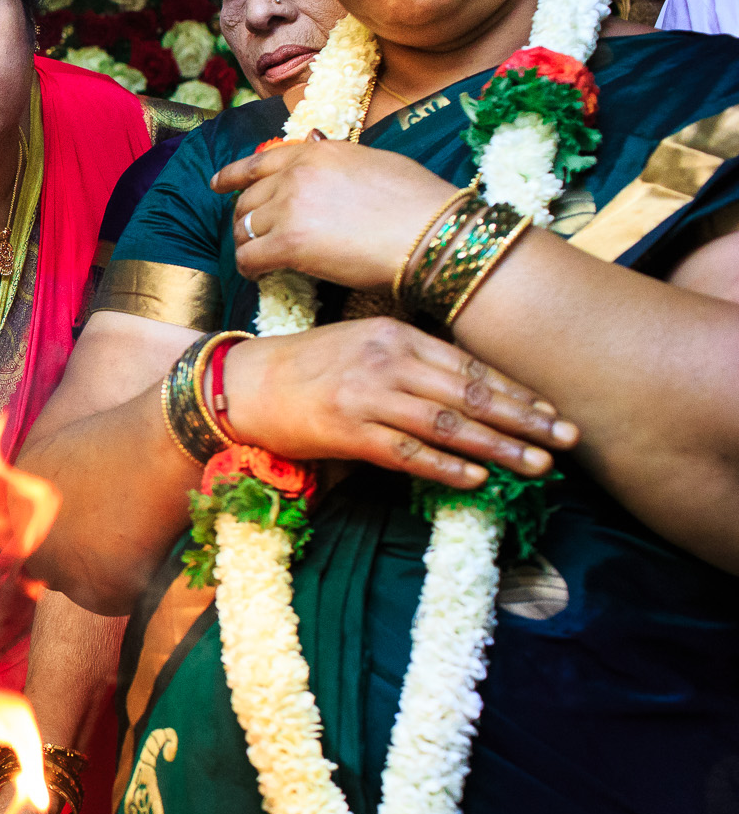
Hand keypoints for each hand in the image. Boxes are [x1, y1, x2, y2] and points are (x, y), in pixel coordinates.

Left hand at [217, 135, 460, 291]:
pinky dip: (249, 268)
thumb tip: (314, 146)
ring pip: (245, 228)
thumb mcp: (373, 160)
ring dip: (247, 244)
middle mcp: (297, 175)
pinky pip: (250, 257)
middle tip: (250, 236)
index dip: (233, 175)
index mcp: (317, 152)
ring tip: (258, 257)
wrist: (432, 233)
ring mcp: (291, 208)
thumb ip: (335, 158)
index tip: (217, 184)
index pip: (260, 160)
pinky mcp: (290, 245)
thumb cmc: (418, 202)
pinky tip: (259, 275)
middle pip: (248, 199)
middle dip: (245, 219)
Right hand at [222, 318, 577, 487]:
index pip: (471, 366)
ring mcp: (369, 397)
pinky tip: (477, 479)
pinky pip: (408, 454)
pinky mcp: (348, 432)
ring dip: (499, 449)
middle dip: (526, 420)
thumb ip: (412, 359)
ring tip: (537, 466)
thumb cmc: (308, 366)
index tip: (554, 411)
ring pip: (449, 425)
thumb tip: (468, 390)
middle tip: (568, 440)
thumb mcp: (364, 343)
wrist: (245, 384)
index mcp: (397, 334)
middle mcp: (388, 362)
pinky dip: (446, 467)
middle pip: (472, 394)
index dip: (518, 391)